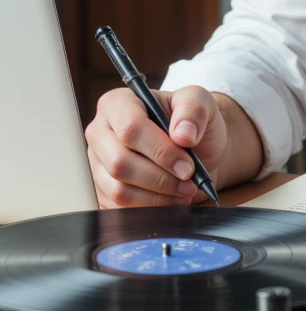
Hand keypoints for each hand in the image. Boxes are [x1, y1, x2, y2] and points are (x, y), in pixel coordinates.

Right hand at [85, 85, 227, 209]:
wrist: (195, 148)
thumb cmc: (192, 122)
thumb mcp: (202, 102)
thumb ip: (194, 108)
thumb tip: (183, 133)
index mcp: (117, 103)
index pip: (130, 128)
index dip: (160, 151)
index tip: (188, 165)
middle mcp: (100, 132)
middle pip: (120, 163)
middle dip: (161, 178)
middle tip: (189, 181)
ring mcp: (98, 163)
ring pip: (119, 189)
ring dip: (158, 196)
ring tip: (184, 191)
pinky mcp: (103, 189)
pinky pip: (120, 207)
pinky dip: (150, 208)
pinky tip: (171, 199)